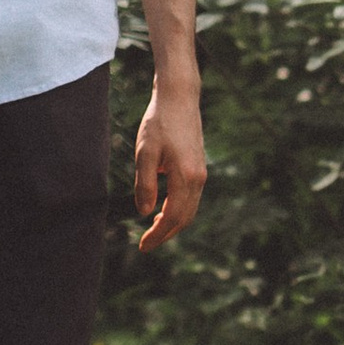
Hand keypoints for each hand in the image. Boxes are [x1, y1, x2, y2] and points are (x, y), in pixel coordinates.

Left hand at [133, 71, 206, 251]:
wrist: (179, 98)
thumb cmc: (159, 123)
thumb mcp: (145, 153)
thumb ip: (145, 184)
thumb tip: (144, 212)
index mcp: (186, 177)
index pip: (173, 218)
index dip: (158, 235)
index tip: (143, 246)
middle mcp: (198, 178)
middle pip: (185, 218)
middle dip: (166, 234)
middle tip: (146, 244)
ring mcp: (201, 173)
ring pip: (189, 209)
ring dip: (172, 223)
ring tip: (152, 230)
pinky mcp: (198, 167)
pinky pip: (190, 197)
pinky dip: (177, 209)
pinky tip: (161, 209)